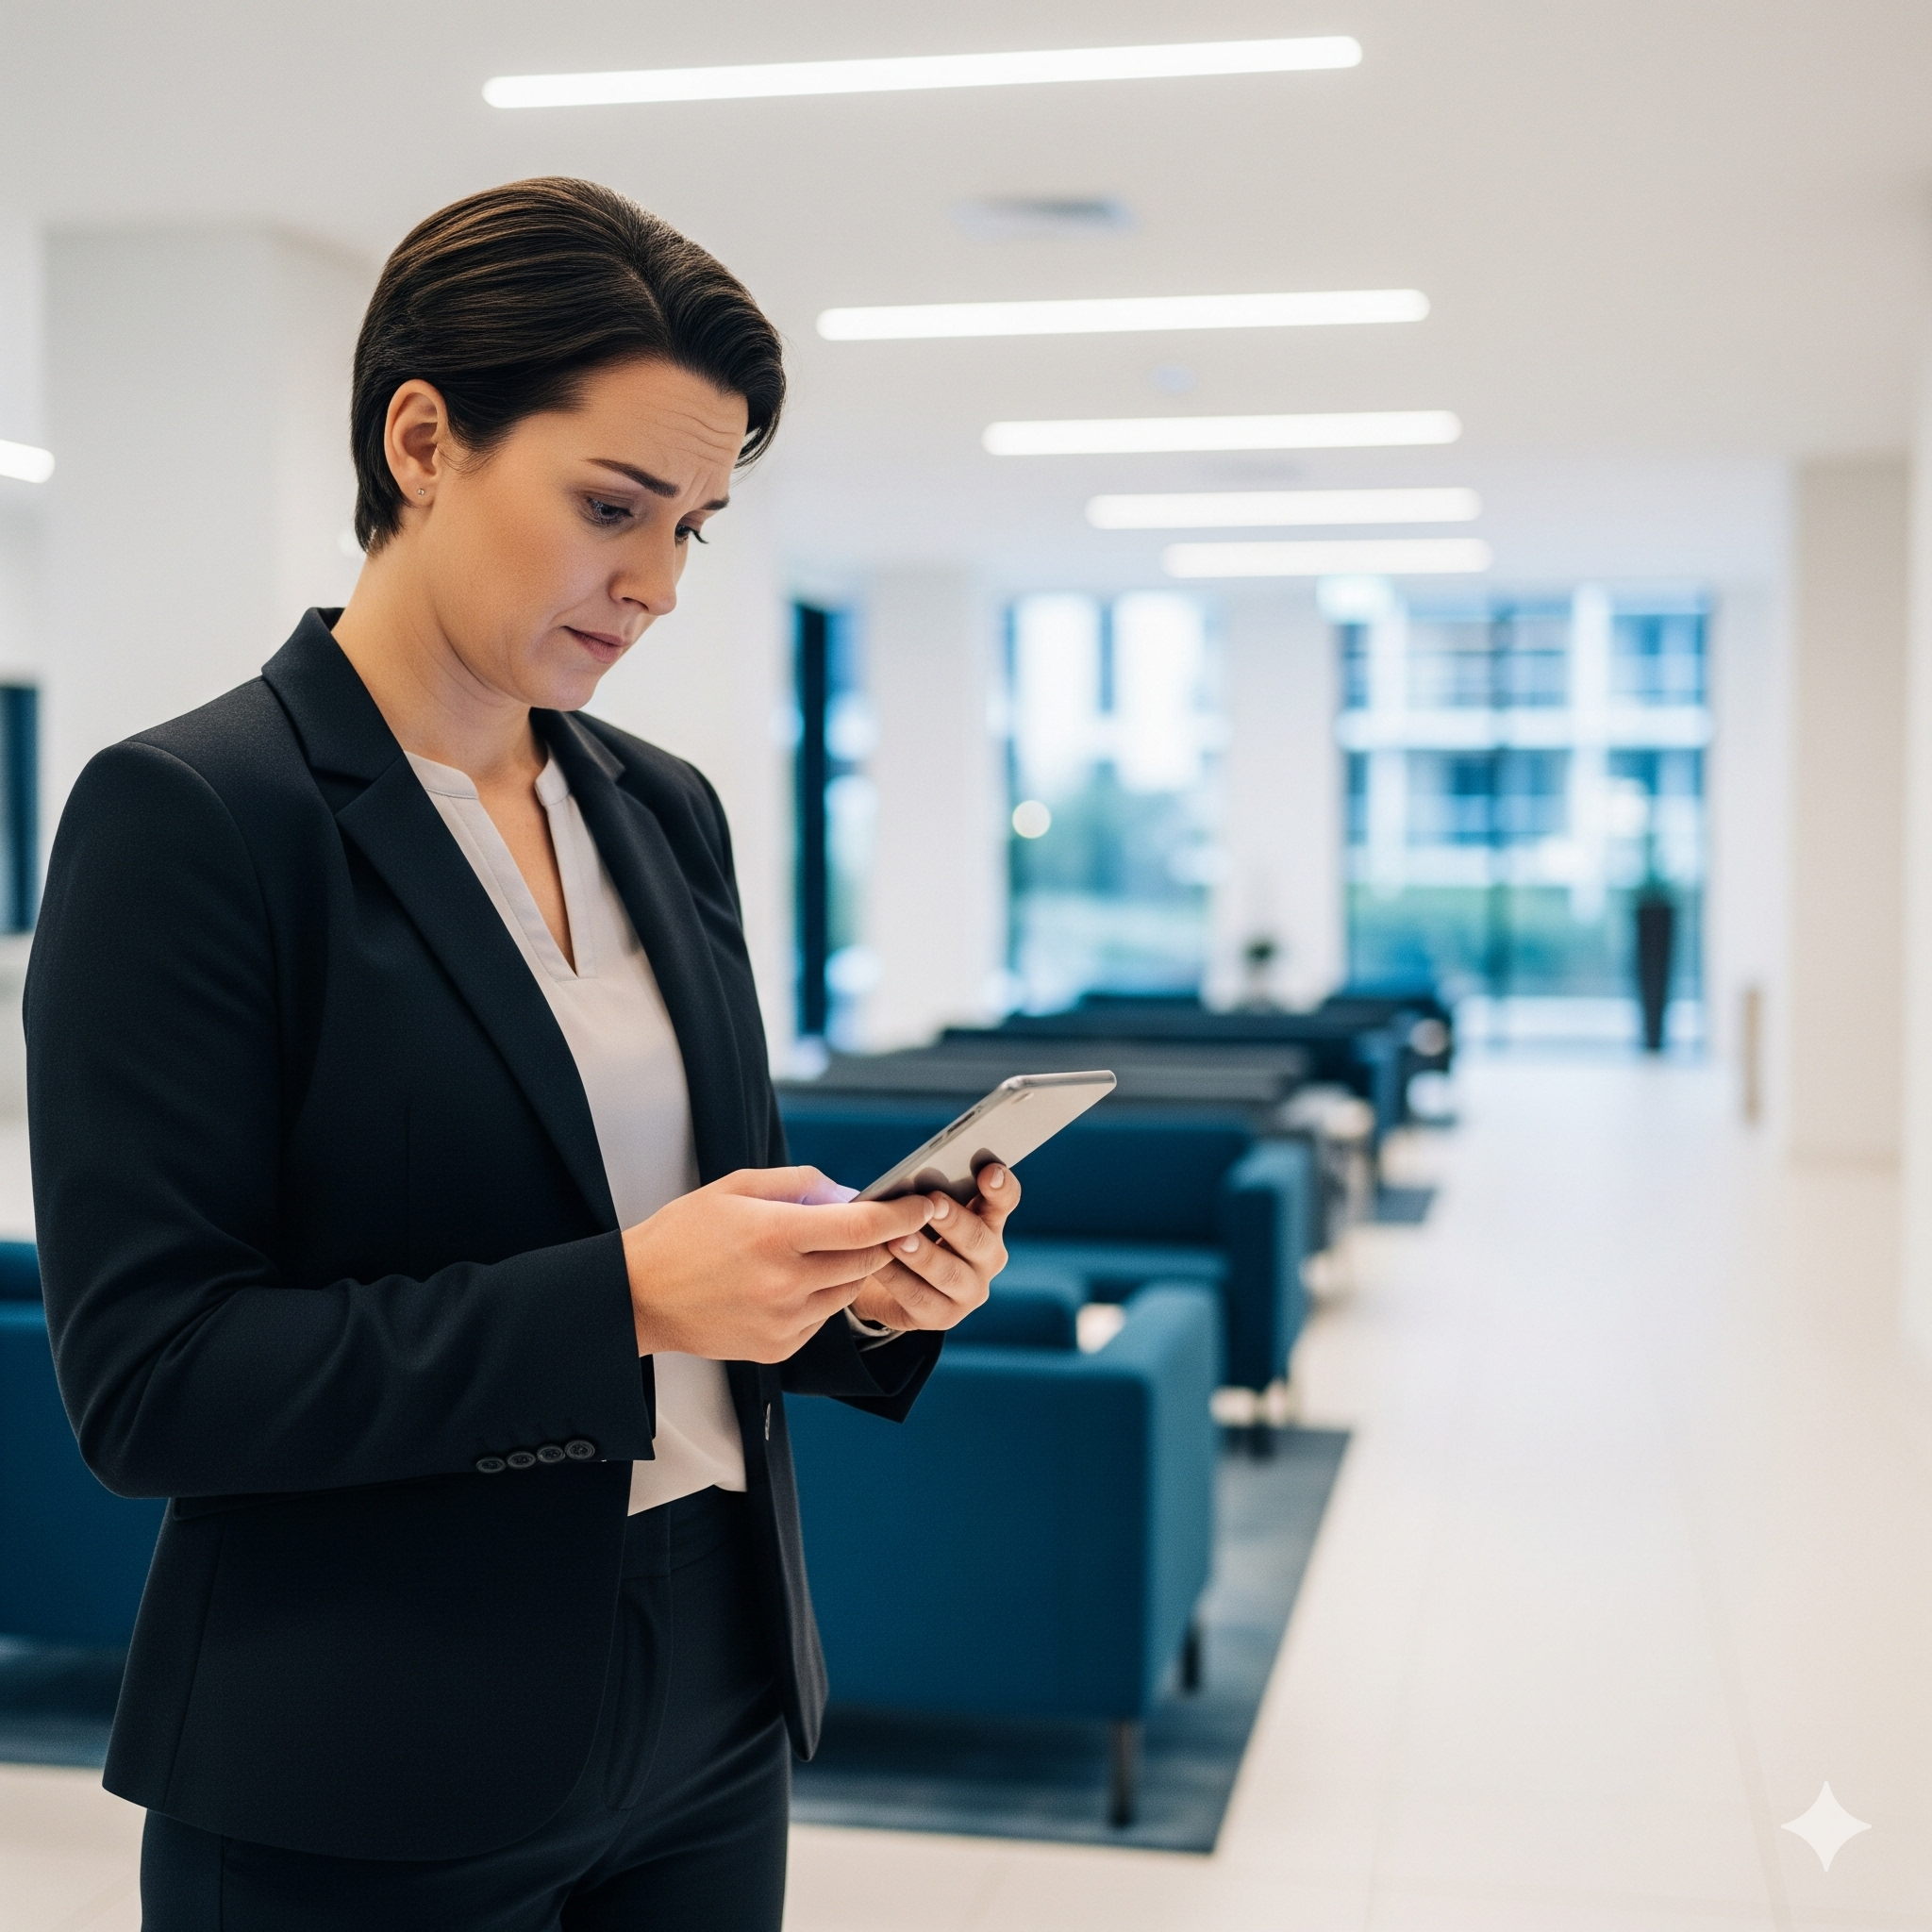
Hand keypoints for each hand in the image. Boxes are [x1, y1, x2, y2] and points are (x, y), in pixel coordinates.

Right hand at [622, 1167, 932, 1362]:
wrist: (638, 1298)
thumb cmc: (683, 1235)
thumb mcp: (735, 1188)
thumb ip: (798, 1183)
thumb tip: (847, 1193)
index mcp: (775, 1235)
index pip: (864, 1225)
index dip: (903, 1214)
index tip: (923, 1204)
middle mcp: (785, 1283)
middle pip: (866, 1260)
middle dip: (882, 1239)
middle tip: (879, 1222)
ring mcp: (784, 1322)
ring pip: (848, 1291)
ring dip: (850, 1268)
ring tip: (819, 1250)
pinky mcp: (779, 1349)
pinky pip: (822, 1318)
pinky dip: (821, 1297)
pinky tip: (791, 1282)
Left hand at [847, 1163, 1019, 1331]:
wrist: (887, 1286)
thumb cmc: (911, 1234)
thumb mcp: (921, 1213)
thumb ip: (925, 1199)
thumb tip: (908, 1187)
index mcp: (988, 1222)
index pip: (1004, 1201)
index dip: (1000, 1187)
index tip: (989, 1171)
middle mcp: (987, 1258)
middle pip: (978, 1239)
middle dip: (955, 1220)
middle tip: (933, 1202)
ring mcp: (970, 1291)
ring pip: (950, 1273)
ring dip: (924, 1254)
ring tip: (898, 1238)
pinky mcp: (943, 1317)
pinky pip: (919, 1297)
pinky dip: (897, 1278)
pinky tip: (877, 1265)